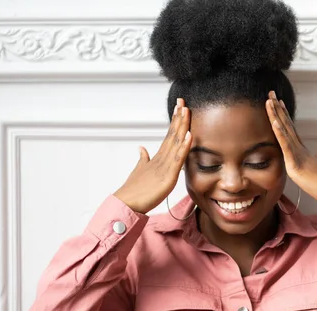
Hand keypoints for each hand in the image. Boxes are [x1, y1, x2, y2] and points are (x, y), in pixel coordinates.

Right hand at [114, 98, 192, 213]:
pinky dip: (184, 147)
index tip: (179, 107)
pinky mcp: (168, 176)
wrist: (127, 203)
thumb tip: (142, 148)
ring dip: (182, 126)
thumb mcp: (141, 171)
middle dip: (179, 117)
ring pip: (175, 142)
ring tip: (186, 111)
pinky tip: (189, 135)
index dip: (175, 121)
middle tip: (183, 101)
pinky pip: (178, 159)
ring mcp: (165, 165)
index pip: (169, 135)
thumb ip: (143, 159)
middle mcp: (161, 158)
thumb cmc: (135, 190)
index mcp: (158, 157)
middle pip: (172, 134)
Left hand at [265, 91, 316, 209]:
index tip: (277, 102)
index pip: (290, 128)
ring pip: (285, 131)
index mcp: (302, 149)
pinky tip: (275, 122)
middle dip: (277, 109)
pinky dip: (280, 134)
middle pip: (286, 124)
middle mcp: (299, 147)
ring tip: (270, 101)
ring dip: (276, 115)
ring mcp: (297, 153)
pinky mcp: (295, 162)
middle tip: (270, 93)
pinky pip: (286, 146)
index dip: (283, 114)